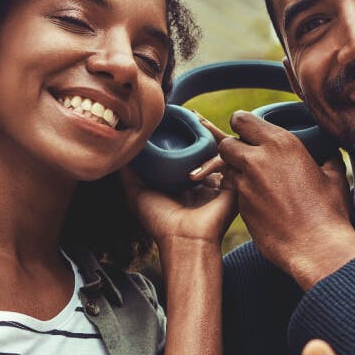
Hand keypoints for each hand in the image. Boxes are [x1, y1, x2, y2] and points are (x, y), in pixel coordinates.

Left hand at [122, 116, 236, 247]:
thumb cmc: (160, 222)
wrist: (183, 240)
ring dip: (214, 133)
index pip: (190, 152)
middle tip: (194, 114)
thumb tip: (120, 151)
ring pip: (222, 150)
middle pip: (207, 147)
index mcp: (188, 182)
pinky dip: (217, 155)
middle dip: (203, 129)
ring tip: (202, 121)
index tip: (178, 117)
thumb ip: (130, 173)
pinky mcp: (233, 187)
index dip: (185, 134)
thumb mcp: (137, 193)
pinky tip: (205, 150)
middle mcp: (206, 180)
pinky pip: (230, 162)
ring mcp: (221, 183)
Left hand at [212, 111, 354, 288]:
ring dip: (236, 171)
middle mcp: (257, 160)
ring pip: (227, 169)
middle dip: (232, 148)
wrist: (318, 247)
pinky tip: (261, 200)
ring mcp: (245, 184)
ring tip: (256, 180)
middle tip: (247, 156)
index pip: (242, 119)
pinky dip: (242, 192)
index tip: (248, 132)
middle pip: (225, 143)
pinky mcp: (240, 207)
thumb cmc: (330, 211)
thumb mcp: (334, 175)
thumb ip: (325, 156)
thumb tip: (327, 150)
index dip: (242, 125)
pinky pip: (234, 191)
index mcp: (281, 143)